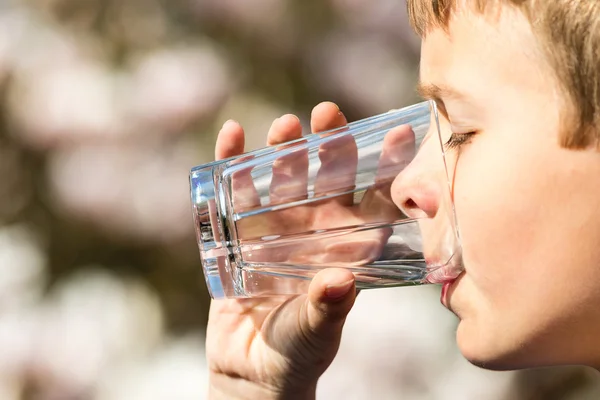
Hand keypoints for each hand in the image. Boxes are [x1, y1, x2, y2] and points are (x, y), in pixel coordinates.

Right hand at [206, 103, 359, 399]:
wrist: (251, 370)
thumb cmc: (297, 353)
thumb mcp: (315, 331)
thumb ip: (326, 309)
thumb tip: (338, 282)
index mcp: (346, 247)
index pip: (372, 200)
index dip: (386, 168)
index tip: (399, 133)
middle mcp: (315, 230)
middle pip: (324, 177)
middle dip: (327, 145)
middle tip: (327, 114)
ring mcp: (277, 228)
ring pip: (281, 178)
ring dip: (282, 150)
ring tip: (284, 126)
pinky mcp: (239, 233)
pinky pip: (234, 192)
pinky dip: (232, 162)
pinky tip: (232, 134)